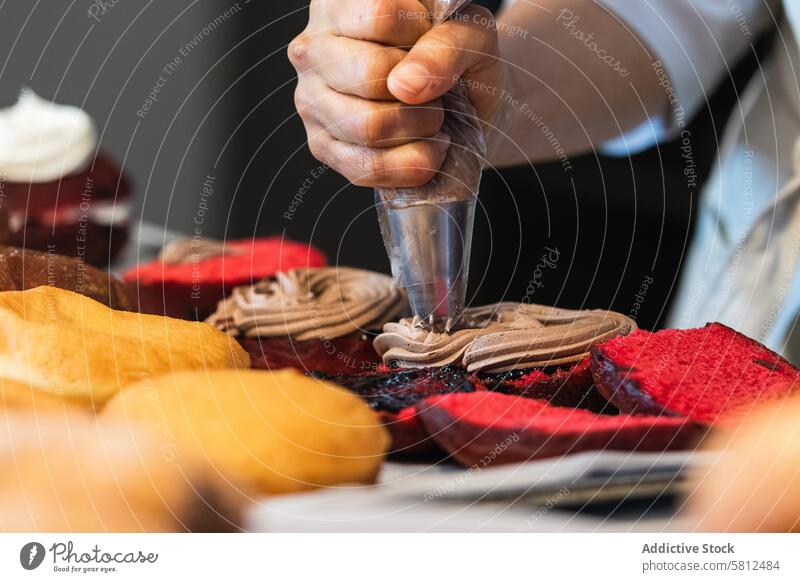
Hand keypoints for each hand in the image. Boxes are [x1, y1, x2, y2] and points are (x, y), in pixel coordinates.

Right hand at [289, 0, 502, 187]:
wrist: (463, 100)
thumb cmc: (455, 56)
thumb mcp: (469, 33)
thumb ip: (447, 45)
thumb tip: (406, 85)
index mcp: (339, 4)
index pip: (380, 14)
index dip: (421, 34)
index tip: (431, 41)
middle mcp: (312, 48)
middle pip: (370, 74)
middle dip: (422, 91)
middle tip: (435, 91)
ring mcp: (310, 100)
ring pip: (367, 125)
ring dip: (420, 129)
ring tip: (433, 119)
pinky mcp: (321, 146)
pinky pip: (366, 167)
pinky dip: (412, 165)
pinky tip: (428, 150)